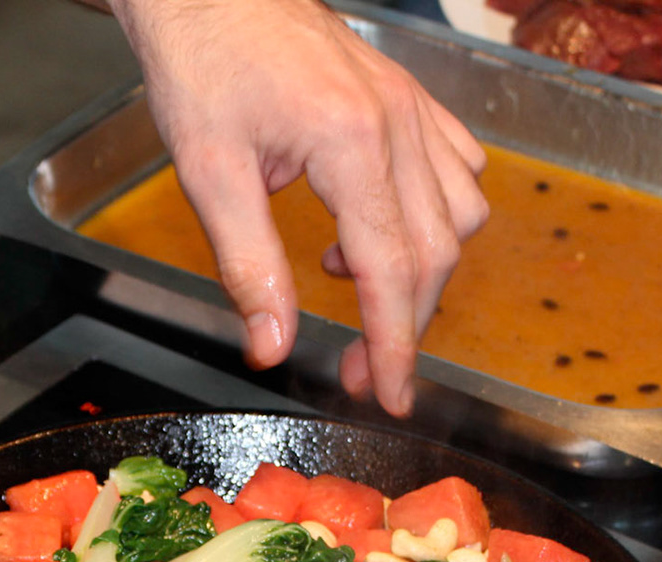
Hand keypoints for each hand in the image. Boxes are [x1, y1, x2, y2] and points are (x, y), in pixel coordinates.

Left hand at [105, 0, 487, 415]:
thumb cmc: (203, 65)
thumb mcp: (208, 173)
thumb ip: (248, 266)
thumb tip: (271, 346)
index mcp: (350, 139)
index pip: (391, 269)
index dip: (393, 345)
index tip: (390, 396)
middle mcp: (398, 121)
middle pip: (433, 253)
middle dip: (403, 327)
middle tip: (359, 373)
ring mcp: (412, 106)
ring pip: (459, 214)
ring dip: (420, 270)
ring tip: (348, 278)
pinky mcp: (410, 98)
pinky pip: (457, 169)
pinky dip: (431, 217)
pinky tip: (371, 227)